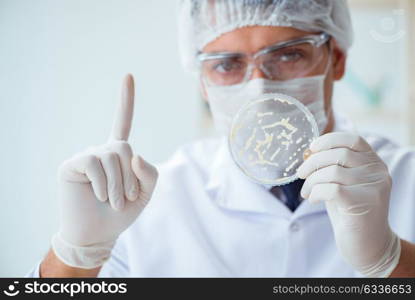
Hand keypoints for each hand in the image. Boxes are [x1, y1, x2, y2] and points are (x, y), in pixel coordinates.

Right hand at [51, 74, 157, 268]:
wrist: (98, 233)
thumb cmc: (121, 212)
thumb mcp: (146, 193)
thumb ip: (150, 173)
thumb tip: (134, 154)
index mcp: (119, 154)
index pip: (123, 122)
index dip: (126, 100)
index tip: (128, 75)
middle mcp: (102, 150)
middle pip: (125, 148)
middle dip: (131, 178)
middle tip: (126, 198)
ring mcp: (86, 156)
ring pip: (112, 156)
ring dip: (119, 186)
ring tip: (113, 201)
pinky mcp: (72, 164)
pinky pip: (94, 163)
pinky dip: (104, 184)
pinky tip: (99, 196)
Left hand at [297, 132, 400, 276]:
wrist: (367, 245)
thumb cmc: (350, 211)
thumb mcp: (342, 183)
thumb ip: (332, 166)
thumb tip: (307, 152)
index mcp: (374, 162)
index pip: (353, 140)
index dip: (329, 140)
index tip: (311, 148)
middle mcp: (378, 172)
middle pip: (338, 154)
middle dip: (313, 162)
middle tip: (301, 174)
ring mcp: (373, 187)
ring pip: (332, 172)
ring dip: (311, 181)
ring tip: (306, 191)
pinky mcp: (364, 203)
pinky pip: (330, 189)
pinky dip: (315, 192)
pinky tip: (313, 199)